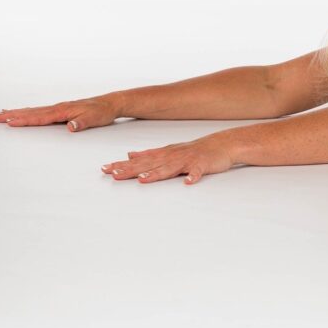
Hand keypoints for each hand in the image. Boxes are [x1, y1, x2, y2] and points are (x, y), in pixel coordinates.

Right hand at [0, 94, 121, 131]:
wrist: (110, 104)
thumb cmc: (102, 112)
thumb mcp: (95, 119)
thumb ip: (82, 123)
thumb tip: (70, 126)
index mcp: (64, 110)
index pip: (41, 117)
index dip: (25, 120)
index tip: (10, 122)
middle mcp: (59, 108)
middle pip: (32, 112)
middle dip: (14, 115)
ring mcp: (59, 108)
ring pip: (34, 111)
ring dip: (18, 113)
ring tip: (2, 114)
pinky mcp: (61, 110)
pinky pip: (41, 111)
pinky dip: (29, 112)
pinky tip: (24, 114)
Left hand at [101, 135, 233, 184]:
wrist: (222, 144)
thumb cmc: (195, 150)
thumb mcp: (169, 150)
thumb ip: (149, 154)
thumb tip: (129, 154)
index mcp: (164, 154)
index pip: (139, 160)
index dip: (122, 165)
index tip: (105, 169)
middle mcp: (172, 156)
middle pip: (149, 164)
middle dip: (132, 169)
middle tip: (114, 174)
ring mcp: (187, 160)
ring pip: (170, 168)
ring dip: (157, 173)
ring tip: (143, 179)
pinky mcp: (202, 165)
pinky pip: (197, 172)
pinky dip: (192, 176)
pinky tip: (187, 182)